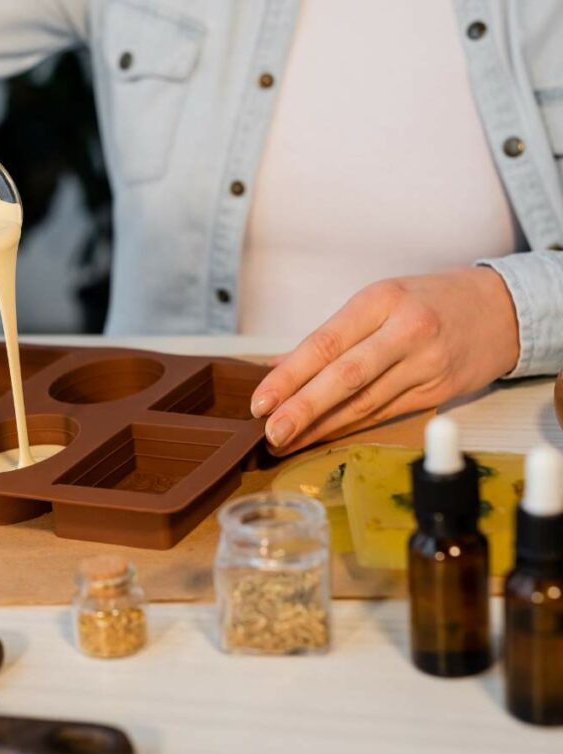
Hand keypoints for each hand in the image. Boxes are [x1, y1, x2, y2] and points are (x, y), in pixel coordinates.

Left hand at [250, 268, 520, 454]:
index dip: (290, 376)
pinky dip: (349, 427)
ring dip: (321, 427)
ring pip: (364, 403)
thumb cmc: (427, 301)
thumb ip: (331, 336)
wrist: (504, 309)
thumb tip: (277, 367)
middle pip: (345, 377)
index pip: (325, 344)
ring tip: (286, 441)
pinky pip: (384, 414)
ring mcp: (425, 365)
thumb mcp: (379, 300)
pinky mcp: (439, 392)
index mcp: (381, 301)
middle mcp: (405, 332)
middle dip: (303, 408)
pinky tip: (321, 437)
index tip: (261, 400)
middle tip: (270, 432)